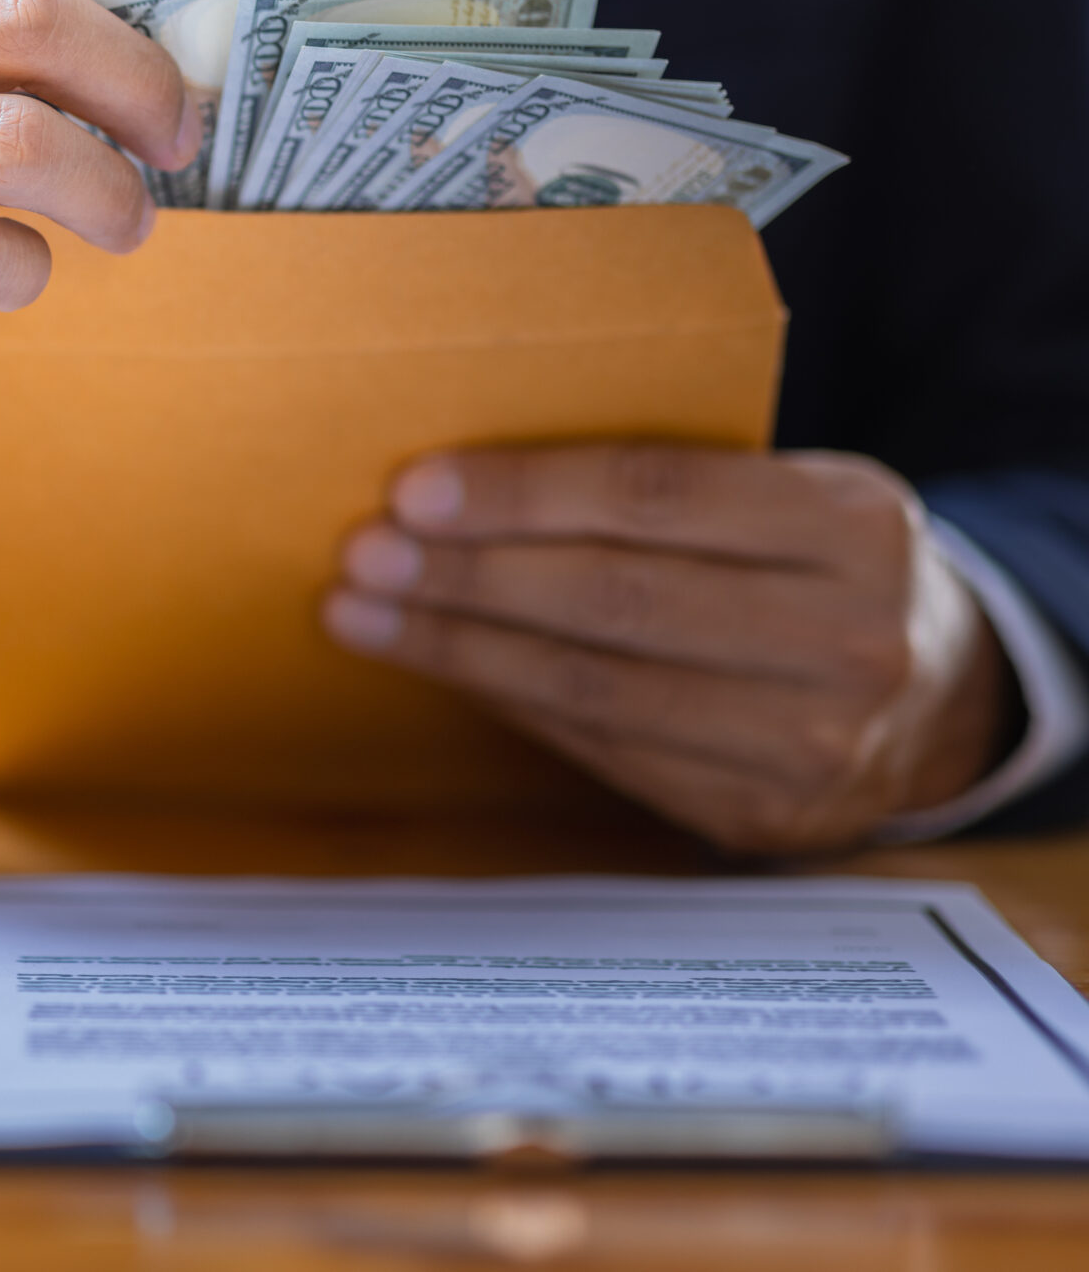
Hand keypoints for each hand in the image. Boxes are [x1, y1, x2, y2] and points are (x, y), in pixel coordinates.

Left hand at [321, 444, 1011, 854]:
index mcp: (852, 523)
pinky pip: (603, 749)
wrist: (940, 696)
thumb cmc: (816, 566)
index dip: (525, 493)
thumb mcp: (787, 496)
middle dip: (470, 576)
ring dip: (459, 649)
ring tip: (362, 615)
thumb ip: (666, 488)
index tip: (416, 489)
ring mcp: (811, 740)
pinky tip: (442, 668)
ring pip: (595, 686)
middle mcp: (847, 636)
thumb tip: (461, 488)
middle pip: (615, 597)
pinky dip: (508, 702)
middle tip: (365, 555)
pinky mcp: (762, 815)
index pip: (656, 494)